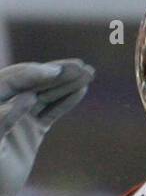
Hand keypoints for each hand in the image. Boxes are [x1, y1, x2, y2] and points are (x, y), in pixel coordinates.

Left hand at [0, 60, 93, 195]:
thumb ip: (4, 119)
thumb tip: (28, 99)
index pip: (12, 80)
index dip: (32, 74)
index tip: (53, 72)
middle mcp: (6, 103)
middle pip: (33, 82)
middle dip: (56, 73)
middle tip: (79, 66)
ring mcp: (21, 115)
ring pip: (46, 95)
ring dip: (66, 84)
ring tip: (88, 73)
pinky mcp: (33, 129)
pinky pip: (52, 111)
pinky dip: (66, 101)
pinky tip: (81, 90)